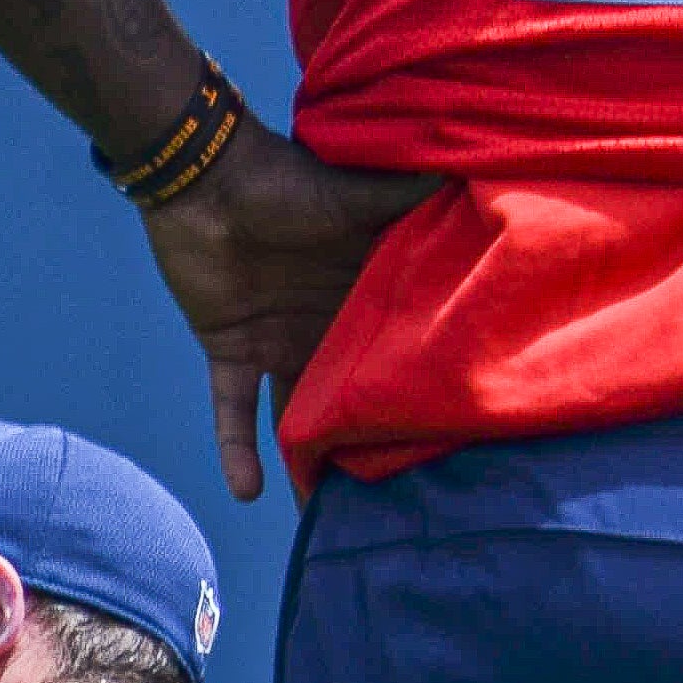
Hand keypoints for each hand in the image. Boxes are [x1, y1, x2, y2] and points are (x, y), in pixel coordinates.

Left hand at [140, 125, 442, 499]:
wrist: (204, 179)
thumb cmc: (286, 179)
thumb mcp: (359, 193)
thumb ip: (412, 196)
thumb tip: (478, 176)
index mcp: (365, 286)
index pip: (400, 337)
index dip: (421, 374)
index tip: (452, 417)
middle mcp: (329, 319)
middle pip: (357, 386)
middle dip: (374, 427)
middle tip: (405, 479)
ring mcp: (281, 339)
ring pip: (304, 410)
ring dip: (314, 452)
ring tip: (338, 506)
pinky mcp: (233, 350)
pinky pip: (234, 411)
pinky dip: (237, 449)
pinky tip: (248, 493)